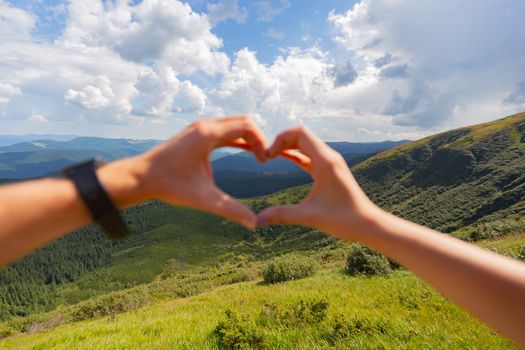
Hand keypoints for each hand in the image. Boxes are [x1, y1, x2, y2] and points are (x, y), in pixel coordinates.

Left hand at [100, 116, 266, 228]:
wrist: (139, 177)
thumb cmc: (168, 185)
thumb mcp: (202, 198)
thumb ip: (230, 209)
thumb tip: (253, 223)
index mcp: (207, 134)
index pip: (246, 126)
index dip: (261, 142)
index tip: (263, 162)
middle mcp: (203, 126)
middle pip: (242, 121)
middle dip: (257, 138)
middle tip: (263, 159)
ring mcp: (198, 128)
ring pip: (232, 124)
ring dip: (247, 137)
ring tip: (257, 156)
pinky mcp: (194, 134)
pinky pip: (222, 130)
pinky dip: (235, 139)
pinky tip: (241, 152)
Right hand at [257, 126, 379, 239]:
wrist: (368, 224)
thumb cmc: (345, 220)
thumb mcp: (310, 217)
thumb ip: (282, 215)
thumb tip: (257, 221)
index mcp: (325, 162)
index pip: (299, 133)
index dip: (280, 139)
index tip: (268, 157)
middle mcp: (329, 157)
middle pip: (300, 134)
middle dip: (280, 140)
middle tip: (265, 156)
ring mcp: (330, 162)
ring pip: (305, 143)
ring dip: (287, 146)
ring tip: (269, 156)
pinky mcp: (329, 170)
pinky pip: (308, 155)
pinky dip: (294, 154)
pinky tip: (282, 158)